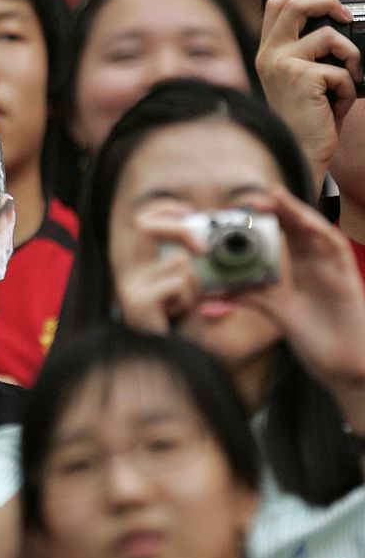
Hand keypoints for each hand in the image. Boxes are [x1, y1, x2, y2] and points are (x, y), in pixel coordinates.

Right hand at [114, 209, 202, 333]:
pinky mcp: (138, 302)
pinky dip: (190, 298)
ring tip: (189, 305)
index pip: (142, 222)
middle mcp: (128, 274)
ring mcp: (130, 288)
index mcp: (139, 268)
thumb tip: (213, 242)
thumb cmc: (183, 329)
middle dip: (180, 228)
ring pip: (178, 262)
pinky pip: (178, 284)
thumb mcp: (192, 290)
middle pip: (147, 226)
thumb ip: (197, 267)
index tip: (189, 211)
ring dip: (196, 283)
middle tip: (203, 247)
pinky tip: (179, 314)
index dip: (164, 210)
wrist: (168, 363)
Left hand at [237, 186, 364, 425]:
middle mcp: (311, 260)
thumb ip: (248, 295)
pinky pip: (333, 246)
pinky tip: (305, 222)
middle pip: (292, 226)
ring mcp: (329, 264)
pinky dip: (319, 231)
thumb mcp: (273, 308)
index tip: (233, 211)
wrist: (341, 361)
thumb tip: (212, 292)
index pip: (276, 234)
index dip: (258, 220)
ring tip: (274, 196)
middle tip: (250, 197)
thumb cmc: (311, 335)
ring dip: (294, 211)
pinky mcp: (345, 273)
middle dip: (273, 208)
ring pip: (312, 229)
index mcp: (294, 265)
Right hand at [257, 0, 361, 189]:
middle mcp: (269, 56)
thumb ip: (312, 49)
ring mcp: (282, 65)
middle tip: (346, 19)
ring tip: (347, 80)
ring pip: (330, 36)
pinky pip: (341, 68)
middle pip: (296, 3)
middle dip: (329, 2)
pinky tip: (336, 105)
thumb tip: (344, 21)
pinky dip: (349, 87)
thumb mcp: (305, 76)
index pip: (278, 2)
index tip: (330, 6)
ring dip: (351, 57)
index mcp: (267, 53)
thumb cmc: (309, 117)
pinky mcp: (301, 77)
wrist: (302, 151)